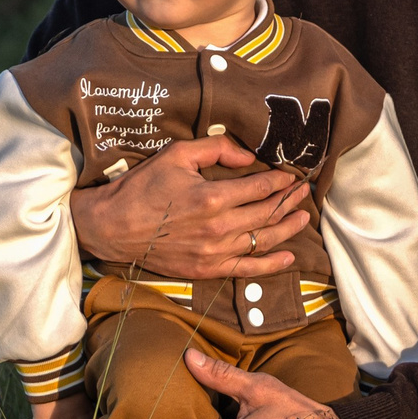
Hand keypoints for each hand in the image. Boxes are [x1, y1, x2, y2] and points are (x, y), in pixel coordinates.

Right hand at [69, 136, 310, 280]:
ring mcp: (214, 253)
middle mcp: (218, 228)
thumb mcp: (176, 154)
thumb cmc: (143, 187)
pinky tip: (289, 256)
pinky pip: (247, 269)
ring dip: (288, 228)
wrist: (113, 227)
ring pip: (263, 241)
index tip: (291, 175)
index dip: (280, 180)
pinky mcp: (207, 270)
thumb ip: (216, 148)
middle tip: (304, 191)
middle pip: (267, 214)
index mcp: (212, 197)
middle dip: (290, 201)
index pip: (260, 187)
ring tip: (303, 217)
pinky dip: (272, 264)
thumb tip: (248, 156)